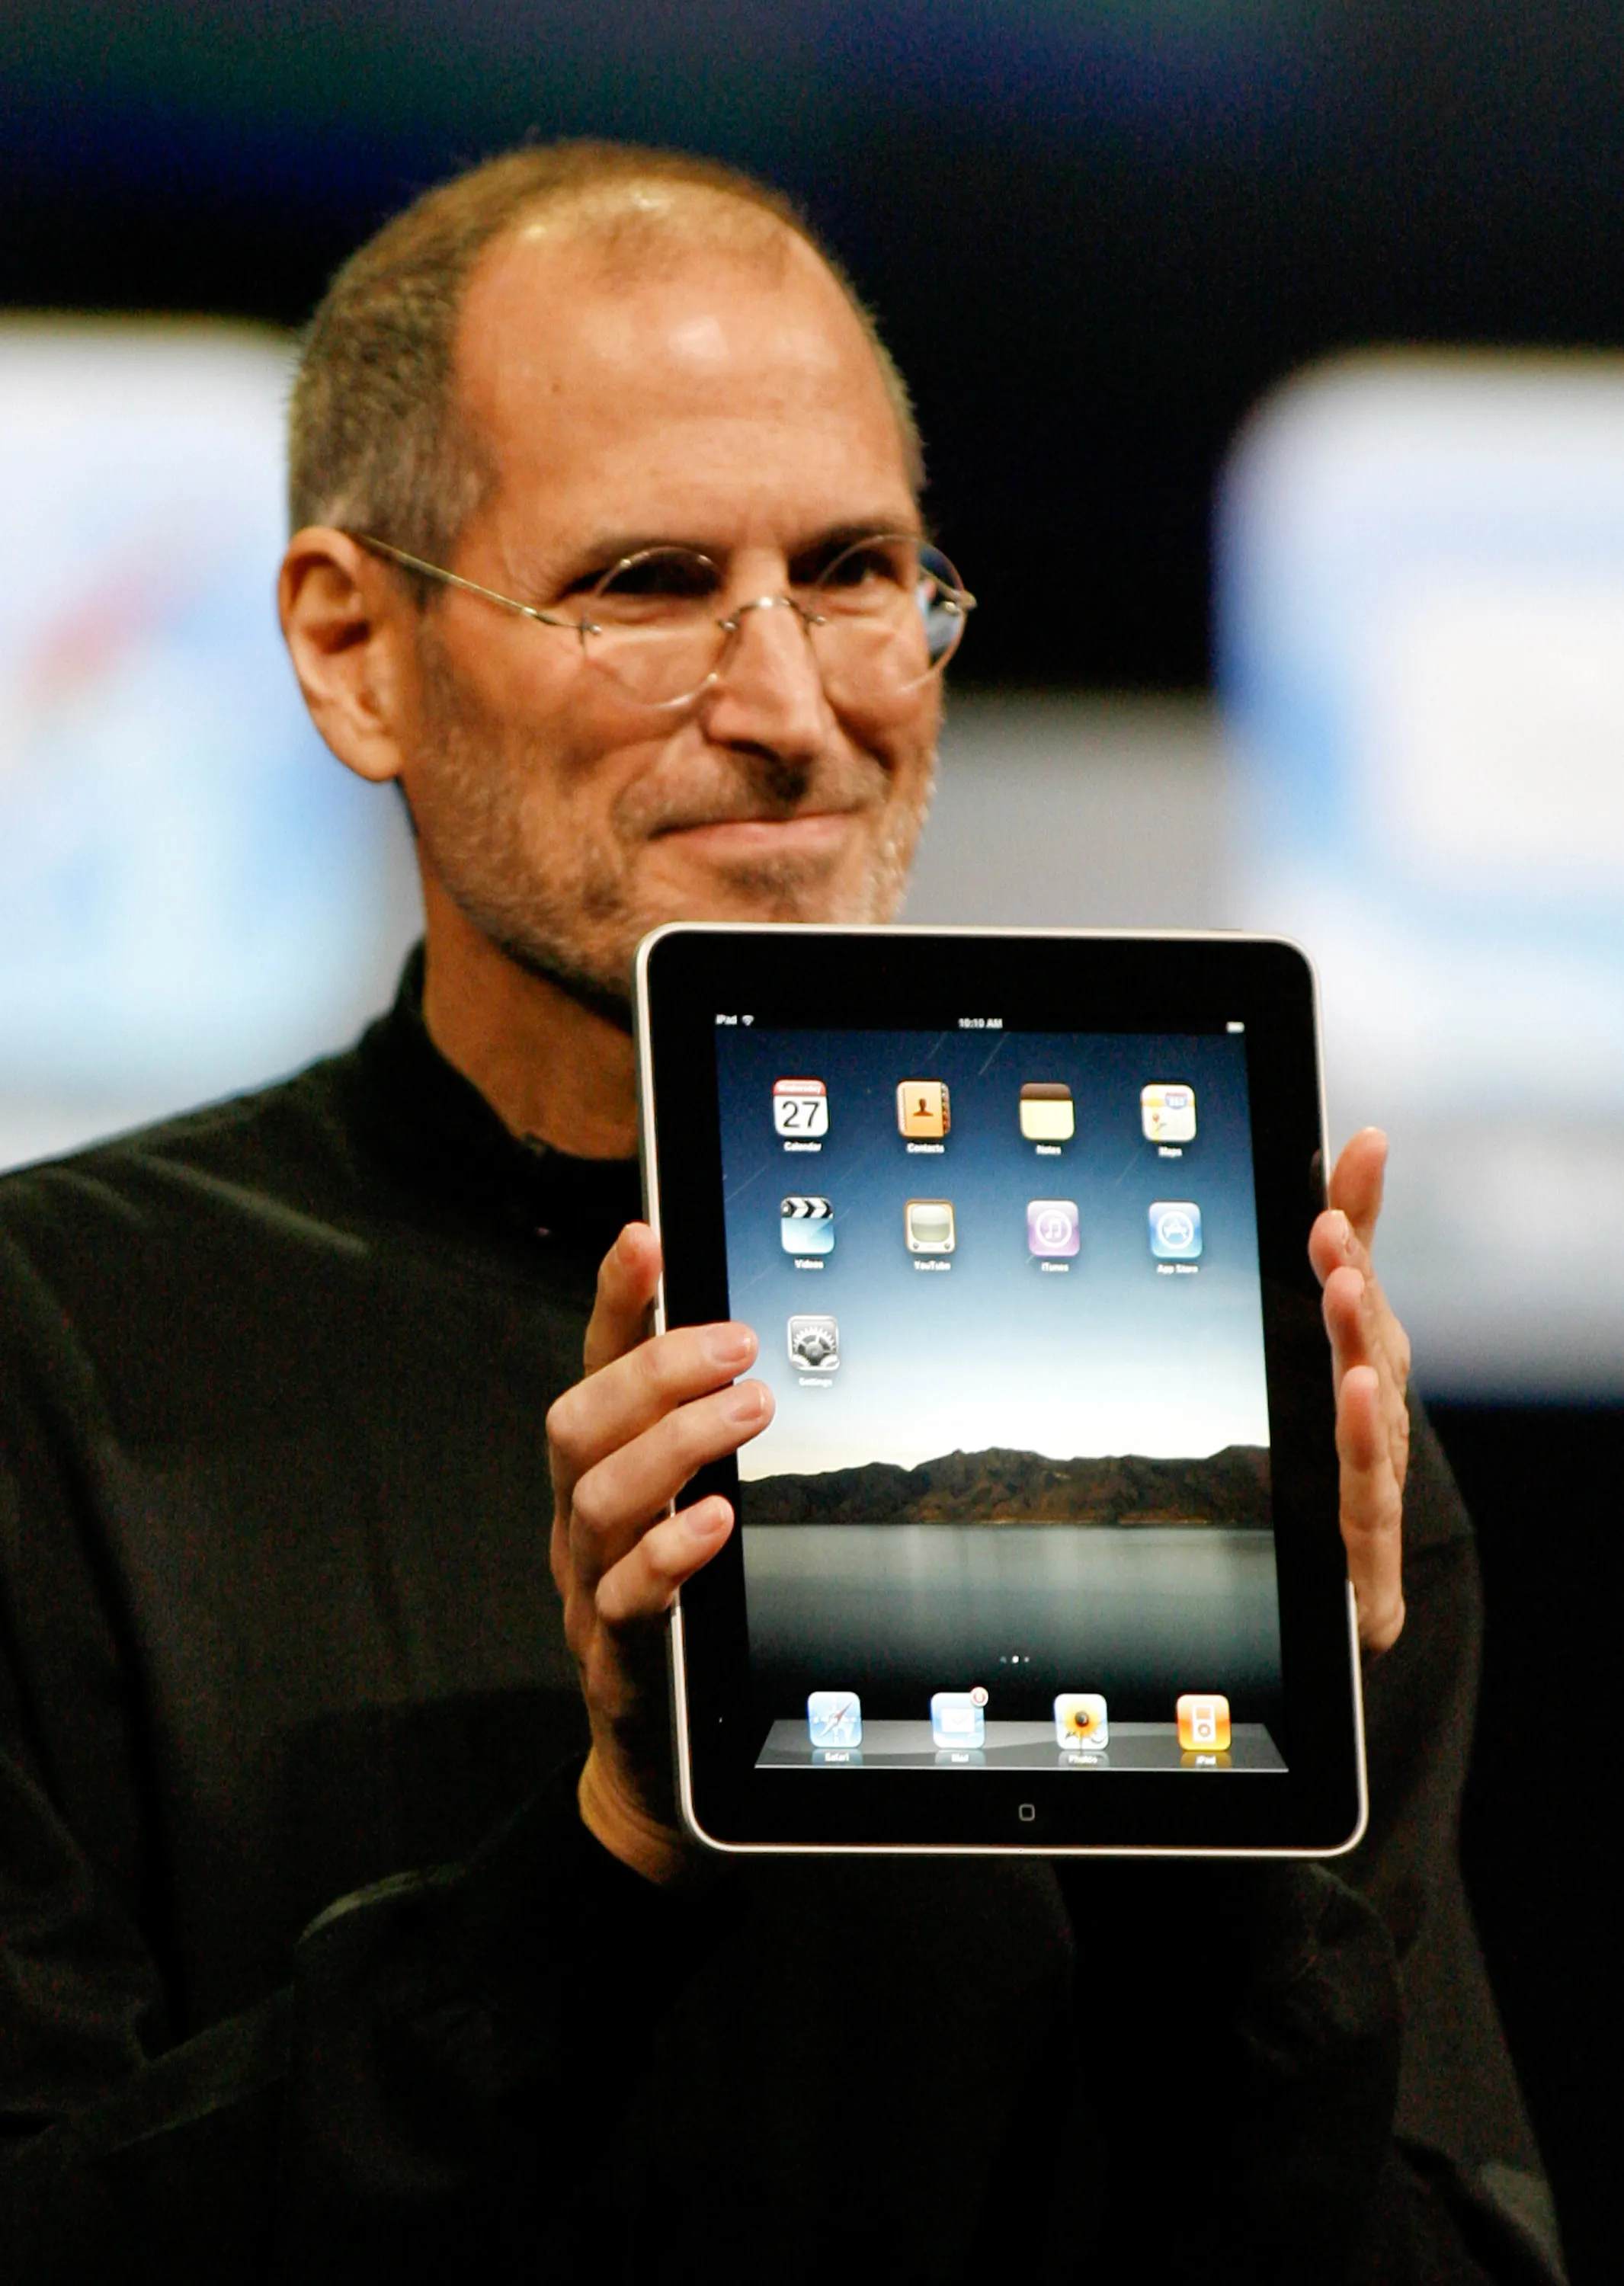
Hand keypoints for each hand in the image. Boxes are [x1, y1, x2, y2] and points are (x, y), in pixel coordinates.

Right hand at [547, 1221, 773, 1881]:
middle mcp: (582, 1523)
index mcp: (603, 1473)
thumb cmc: (687, 1618)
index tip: (647, 1236)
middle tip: (736, 1345)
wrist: (664, 1768)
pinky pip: (623, 1600)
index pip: (595, 1365)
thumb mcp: (695, 1515)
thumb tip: (762, 1342)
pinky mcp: (615, 1662)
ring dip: (675, 1444)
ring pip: (598, 1498)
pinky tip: (714, 1525)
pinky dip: (667, 1555)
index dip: (616, 1300)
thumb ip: (712, 1439)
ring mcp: (589, 1591)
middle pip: (579, 1423)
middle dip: (654, 1371)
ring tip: (749, 1409)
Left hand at [1309, 1129, 1410, 1654]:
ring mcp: (1374, 1461)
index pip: (1355, 1273)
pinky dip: (1361, 1429)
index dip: (1358, 1208)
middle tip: (1328, 1222)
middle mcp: (1373, 1402)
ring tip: (1345, 1285)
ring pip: (1368, 1391)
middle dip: (1349, 1267)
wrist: (1352, 1599)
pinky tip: (1358, 1390)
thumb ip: (1313, 1295)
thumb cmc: (1334, 1477)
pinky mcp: (1366, 1527)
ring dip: (1358, 1333)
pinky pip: (1364, 1475)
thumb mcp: (1310, 1382)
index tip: (1362, 1144)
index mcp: (1357, 1362)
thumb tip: (1327, 1188)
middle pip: (1365, 1325)